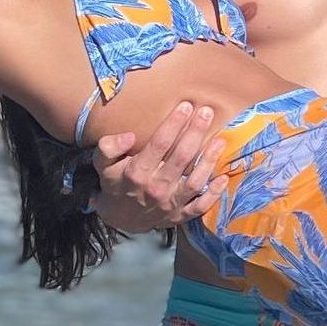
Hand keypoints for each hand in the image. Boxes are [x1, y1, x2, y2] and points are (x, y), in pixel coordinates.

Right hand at [89, 102, 226, 233]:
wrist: (119, 219)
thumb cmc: (115, 183)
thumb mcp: (102, 165)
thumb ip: (109, 148)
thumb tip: (129, 136)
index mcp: (137, 173)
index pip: (159, 144)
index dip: (174, 124)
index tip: (186, 106)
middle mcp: (155, 188)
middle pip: (181, 157)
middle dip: (195, 132)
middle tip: (206, 112)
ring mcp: (169, 204)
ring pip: (195, 181)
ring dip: (209, 160)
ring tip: (220, 139)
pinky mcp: (180, 216)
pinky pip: (200, 207)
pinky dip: (213, 195)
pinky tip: (223, 178)